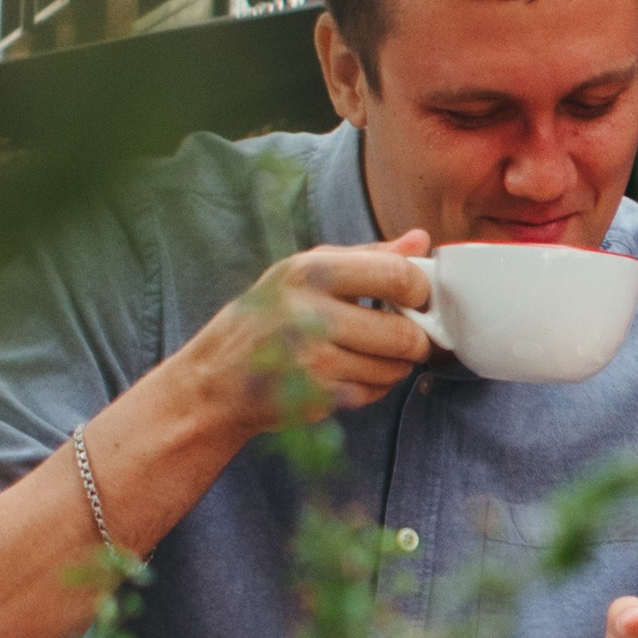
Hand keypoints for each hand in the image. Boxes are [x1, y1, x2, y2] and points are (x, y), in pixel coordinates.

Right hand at [183, 233, 435, 433]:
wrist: (217, 378)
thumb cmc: (268, 317)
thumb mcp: (306, 271)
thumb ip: (368, 255)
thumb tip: (421, 240)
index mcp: (310, 272)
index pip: (398, 277)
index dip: (420, 291)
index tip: (416, 298)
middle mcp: (310, 315)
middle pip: (404, 333)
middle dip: (415, 337)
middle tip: (404, 334)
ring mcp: (313, 361)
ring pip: (394, 368)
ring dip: (394, 364)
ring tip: (368, 353)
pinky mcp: (316, 398)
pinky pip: (374, 393)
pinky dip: (372, 387)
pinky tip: (348, 373)